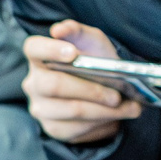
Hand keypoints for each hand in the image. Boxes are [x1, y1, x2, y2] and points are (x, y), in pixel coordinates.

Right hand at [21, 22, 141, 145]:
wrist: (104, 86)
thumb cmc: (94, 60)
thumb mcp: (90, 41)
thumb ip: (76, 31)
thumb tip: (58, 30)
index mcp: (38, 57)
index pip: (33, 49)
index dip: (50, 50)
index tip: (73, 52)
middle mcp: (33, 83)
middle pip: (55, 85)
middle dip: (90, 90)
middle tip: (116, 95)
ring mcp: (40, 108)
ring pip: (71, 110)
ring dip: (103, 111)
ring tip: (127, 108)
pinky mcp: (52, 128)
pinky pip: (76, 129)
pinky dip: (100, 124)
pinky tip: (114, 118)